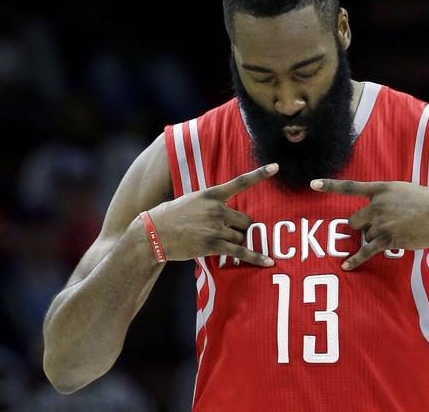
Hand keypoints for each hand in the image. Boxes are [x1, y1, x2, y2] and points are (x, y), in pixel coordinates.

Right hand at [148, 164, 278, 265]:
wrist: (153, 234)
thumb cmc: (171, 216)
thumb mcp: (191, 200)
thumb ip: (212, 203)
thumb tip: (230, 211)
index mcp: (211, 195)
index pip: (240, 182)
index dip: (259, 174)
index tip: (276, 167)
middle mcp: (216, 209)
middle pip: (245, 220)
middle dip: (240, 228)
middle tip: (225, 232)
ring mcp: (216, 227)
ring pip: (240, 236)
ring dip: (234, 241)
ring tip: (213, 241)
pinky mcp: (213, 245)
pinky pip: (241, 252)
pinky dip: (256, 257)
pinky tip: (268, 262)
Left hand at [310, 179, 428, 270]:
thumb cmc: (426, 202)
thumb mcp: (404, 190)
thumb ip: (385, 196)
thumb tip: (373, 207)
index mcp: (381, 189)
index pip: (351, 187)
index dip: (330, 186)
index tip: (312, 184)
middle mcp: (378, 205)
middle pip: (354, 220)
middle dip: (362, 226)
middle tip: (379, 226)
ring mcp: (382, 222)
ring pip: (365, 235)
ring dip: (375, 238)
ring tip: (397, 232)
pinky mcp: (388, 238)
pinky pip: (366, 250)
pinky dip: (356, 260)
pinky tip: (346, 266)